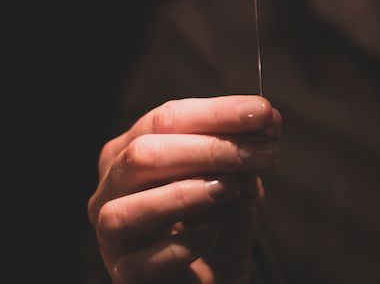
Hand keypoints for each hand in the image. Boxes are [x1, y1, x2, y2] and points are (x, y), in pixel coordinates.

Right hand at [88, 95, 281, 282]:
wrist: (216, 273)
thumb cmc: (219, 214)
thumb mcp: (238, 176)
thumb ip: (247, 150)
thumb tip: (269, 119)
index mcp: (133, 147)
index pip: (167, 119)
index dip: (216, 113)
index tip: (263, 112)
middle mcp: (113, 186)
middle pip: (143, 155)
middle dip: (208, 149)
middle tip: (263, 153)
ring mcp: (110, 235)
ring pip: (126, 211)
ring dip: (183, 194)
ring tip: (231, 189)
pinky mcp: (125, 275)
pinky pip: (140, 263)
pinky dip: (178, 247)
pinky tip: (211, 235)